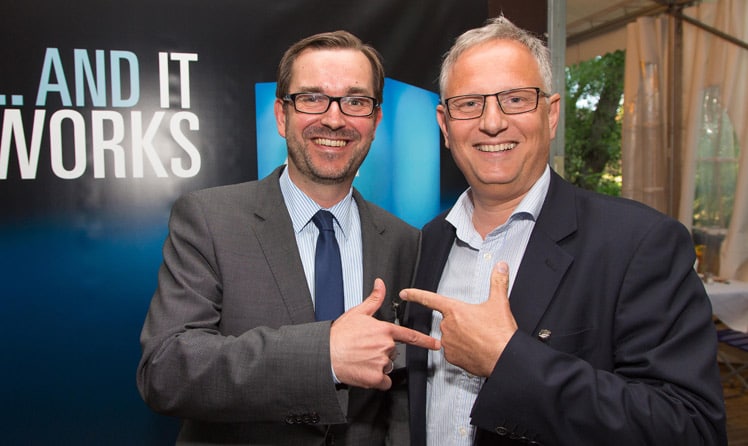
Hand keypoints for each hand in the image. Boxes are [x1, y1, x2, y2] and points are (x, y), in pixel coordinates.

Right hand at [330, 278, 440, 389]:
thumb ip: (374, 299)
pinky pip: (384, 382)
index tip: (436, 344)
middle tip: (366, 350)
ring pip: (388, 366)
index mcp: (384, 330)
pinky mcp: (376, 378)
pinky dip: (376, 380)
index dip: (425, 341)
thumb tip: (380, 284)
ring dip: (378, 366)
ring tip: (362, 360)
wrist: (326, 354)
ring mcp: (382, 362)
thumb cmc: (340, 334)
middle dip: (383, 352)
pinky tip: (364, 372)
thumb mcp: (358, 312)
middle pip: (393, 352)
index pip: (410, 336)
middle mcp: (386, 346)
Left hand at [399, 261, 516, 376]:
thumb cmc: (500, 334)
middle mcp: (448, 326)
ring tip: (479, 339)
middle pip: (449, 320)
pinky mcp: (452, 358)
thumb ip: (498, 282)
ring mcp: (449, 343)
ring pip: (451, 336)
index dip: (416, 295)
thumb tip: (501, 266)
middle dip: (461, 322)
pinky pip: (454, 352)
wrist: (504, 359)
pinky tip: (476, 350)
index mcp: (455, 311)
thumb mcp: (500, 303)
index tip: (405, 293)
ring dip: (462, 337)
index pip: (430, 299)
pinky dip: (462, 351)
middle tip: (478, 326)